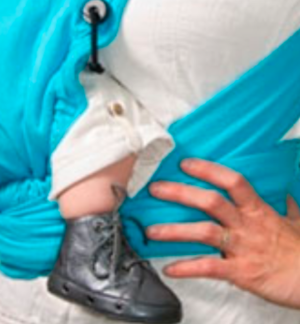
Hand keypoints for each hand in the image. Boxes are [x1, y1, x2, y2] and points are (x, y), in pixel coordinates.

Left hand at [147, 158, 299, 309]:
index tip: (185, 163)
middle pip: (210, 202)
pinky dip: (187, 268)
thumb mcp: (296, 222)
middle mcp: (246, 225)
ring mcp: (242, 248)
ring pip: (204, 232)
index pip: (232, 181)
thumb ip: (286, 207)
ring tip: (150, 231)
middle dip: (180, 193)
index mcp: (258, 209)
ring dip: (174, 231)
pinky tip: (169, 269)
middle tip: (155, 188)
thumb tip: (286, 195)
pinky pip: (209, 268)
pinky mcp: (240, 273)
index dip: (208, 170)